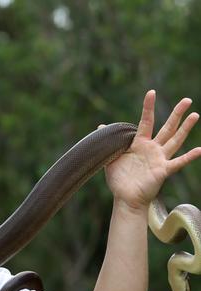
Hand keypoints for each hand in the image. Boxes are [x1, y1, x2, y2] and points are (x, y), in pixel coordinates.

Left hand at [104, 90, 200, 209]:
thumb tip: (100, 127)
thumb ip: (110, 142)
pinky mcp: (163, 170)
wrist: (125, 198)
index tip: (151, 92)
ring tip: (195, 115)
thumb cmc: (119, 178)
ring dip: (185, 129)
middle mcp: (152, 149)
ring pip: (175, 140)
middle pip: (167, 127)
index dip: (148, 107)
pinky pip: (178, 162)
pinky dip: (189, 156)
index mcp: (139, 143)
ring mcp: (159, 159)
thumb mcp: (111, 157)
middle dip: (176, 114)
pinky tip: (200, 150)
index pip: (146, 121)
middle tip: (187, 100)